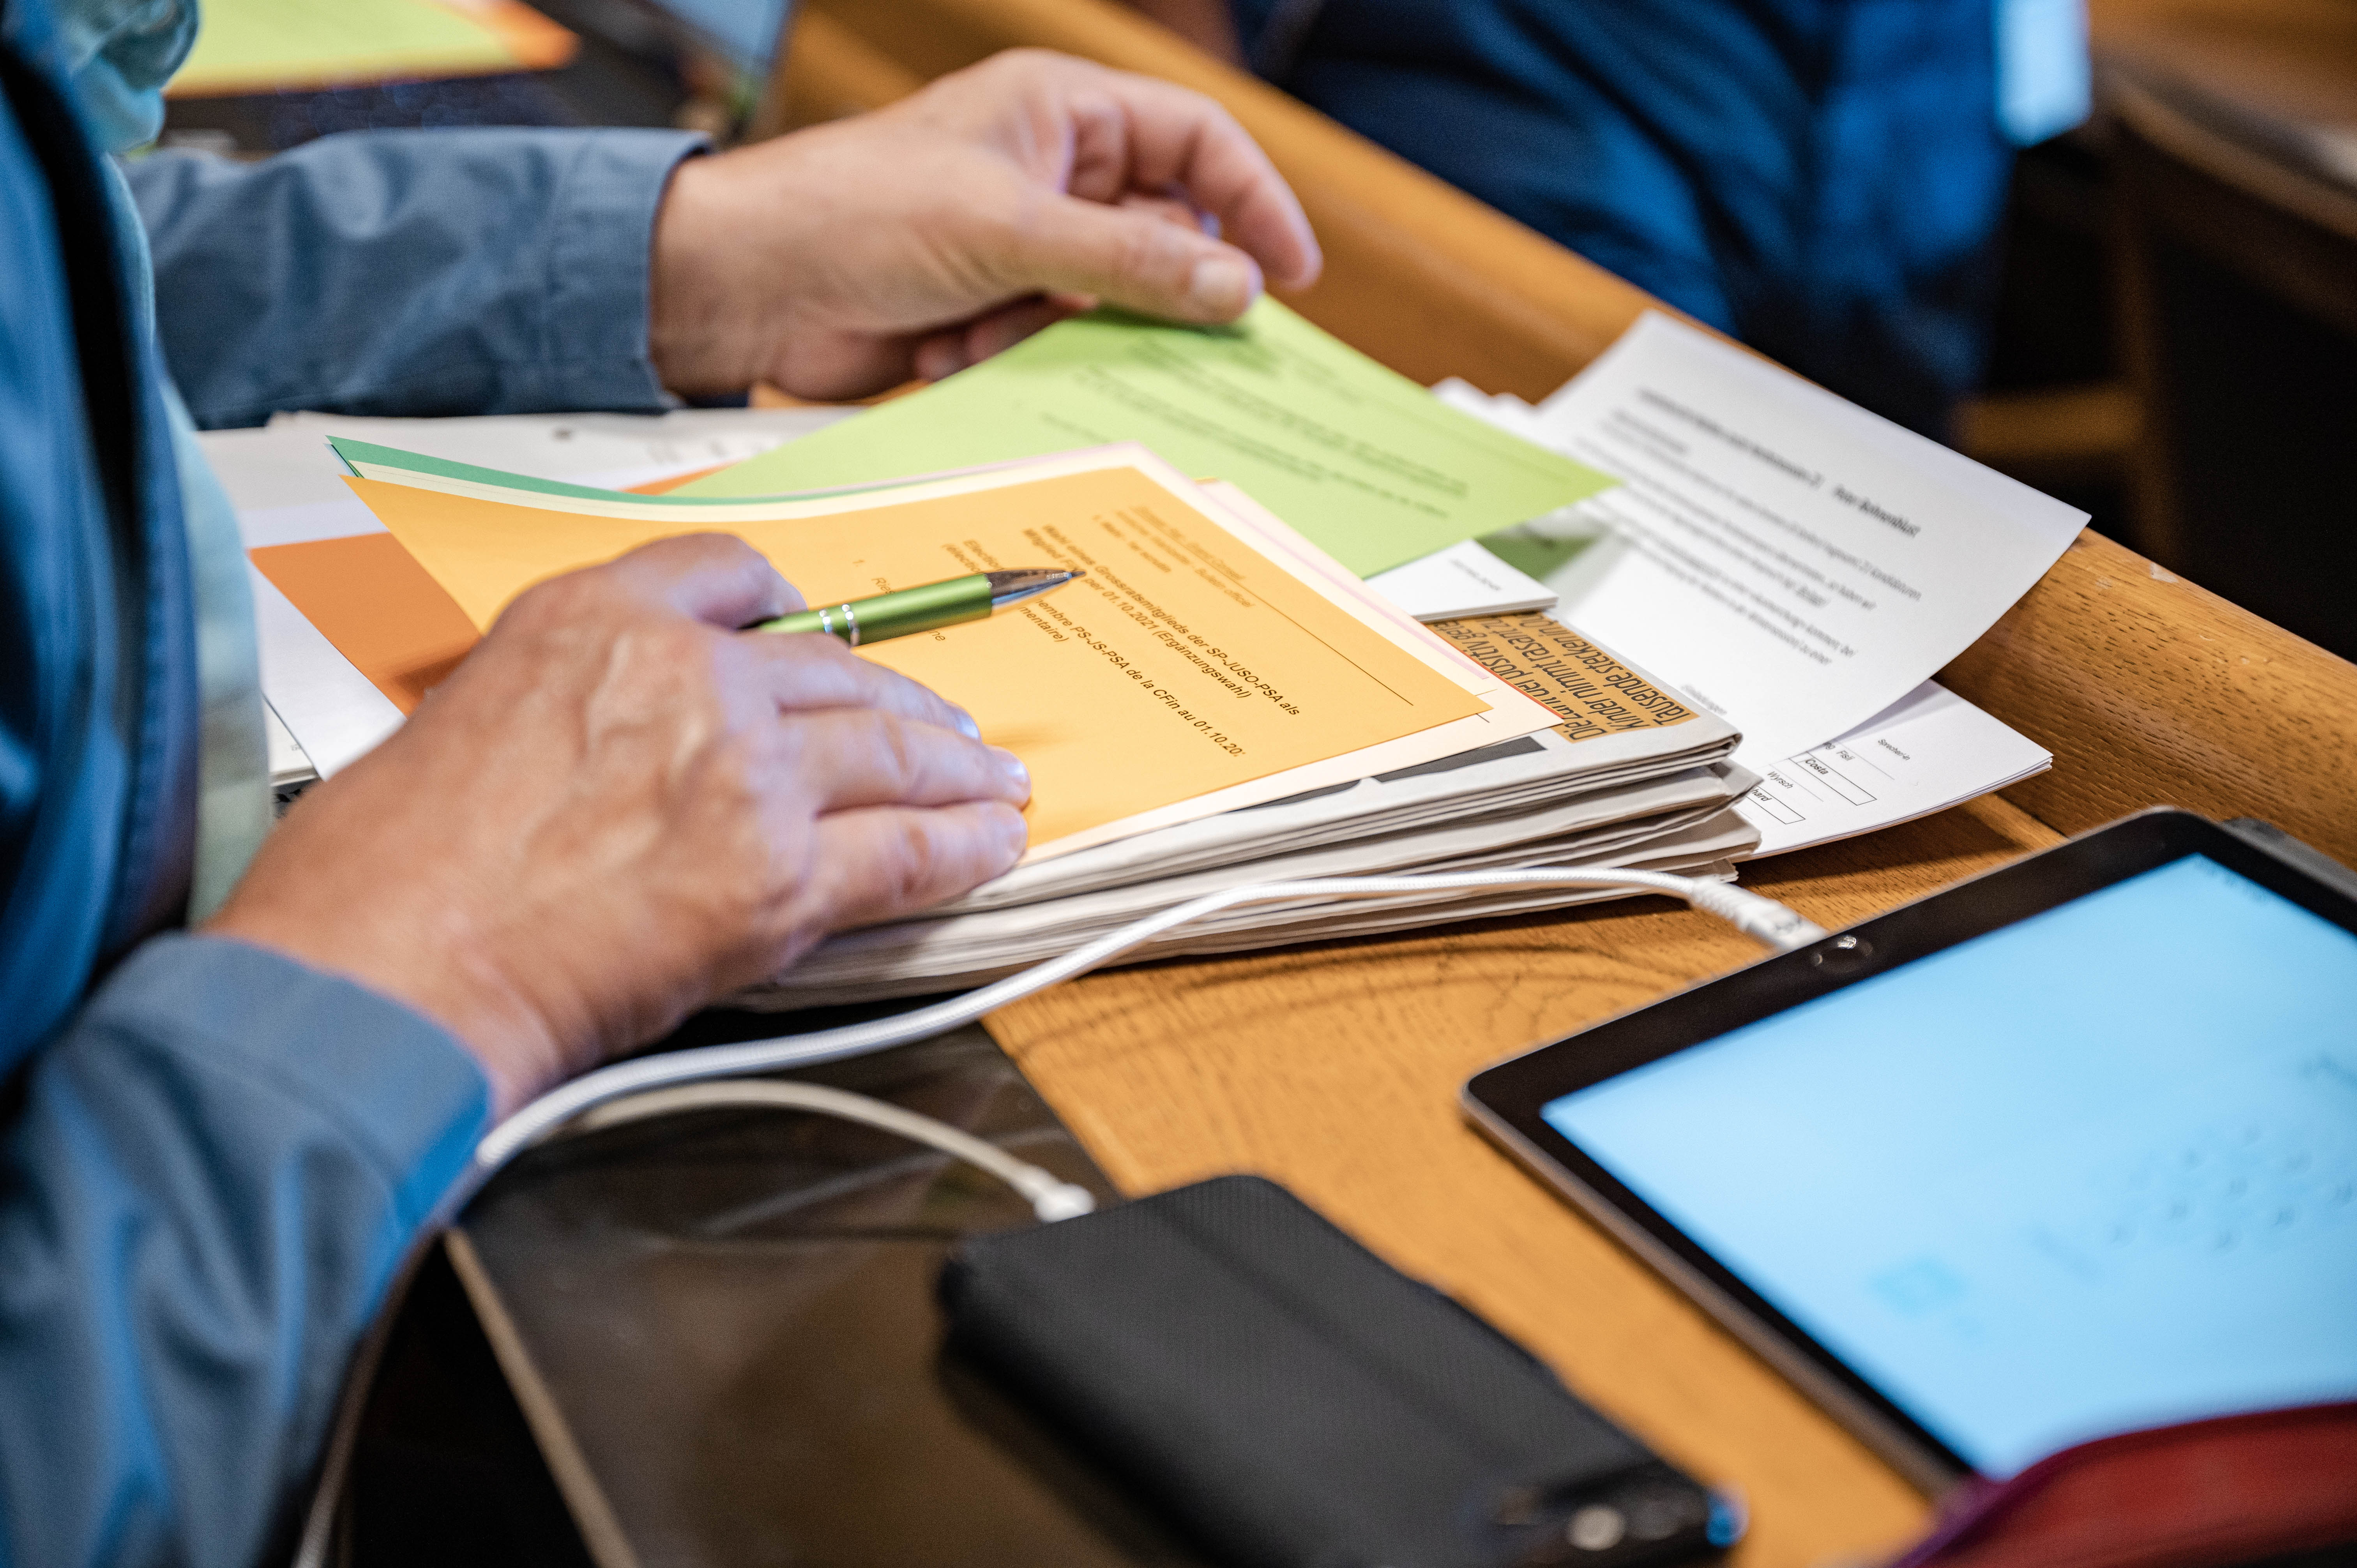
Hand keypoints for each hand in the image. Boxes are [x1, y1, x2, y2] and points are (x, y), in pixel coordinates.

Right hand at [206, 537, 1030, 1115]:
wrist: (386, 972)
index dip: (789, 608)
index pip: (727, 574)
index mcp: (591, 623)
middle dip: (902, 701)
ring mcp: (742, 773)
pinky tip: (991, 843)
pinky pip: (906, 850)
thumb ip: (571, 708)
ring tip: (991, 780)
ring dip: (954, 768)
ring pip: (889, 750)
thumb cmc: (388, 875)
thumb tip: (622, 744)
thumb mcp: (467, 722)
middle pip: (835, 669)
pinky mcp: (778, 878)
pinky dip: (960, 848)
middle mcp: (682, 677)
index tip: (820, 629)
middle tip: (941, 723)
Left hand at [647, 48, 1321, 399]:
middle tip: (1124, 332)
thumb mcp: (1009, 229)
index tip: (1290, 276)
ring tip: (983, 330)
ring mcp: (1025, 246)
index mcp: (1062, 113)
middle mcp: (1053, 173)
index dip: (1253, 205)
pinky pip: (1054, 348)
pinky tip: (948, 349)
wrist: (748, 287)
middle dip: (1132, 295)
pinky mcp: (995, 310)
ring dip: (1051, 334)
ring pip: (1109, 308)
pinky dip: (1008, 358)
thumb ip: (1130, 262)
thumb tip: (1236, 288)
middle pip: (1162, 238)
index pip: (1197, 145)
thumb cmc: (854, 212)